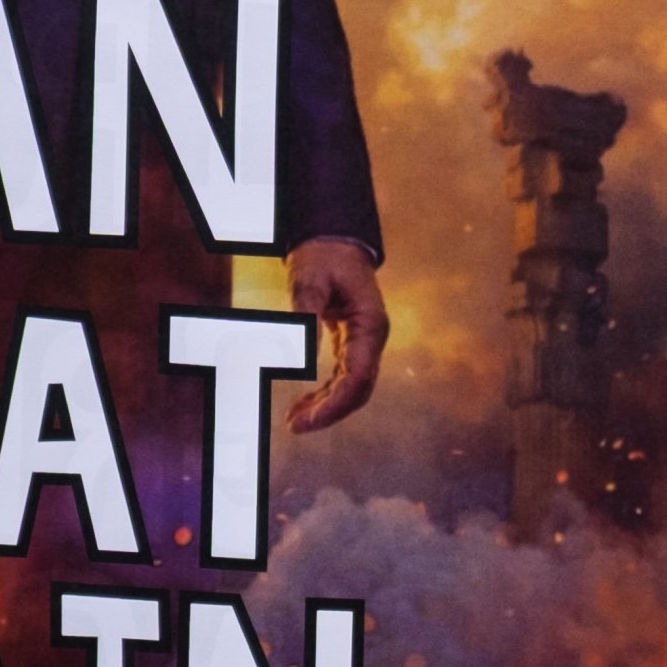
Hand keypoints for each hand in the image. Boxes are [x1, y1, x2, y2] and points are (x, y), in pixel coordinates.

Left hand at [283, 235, 388, 431]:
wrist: (334, 240)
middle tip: (295, 426)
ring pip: (352, 388)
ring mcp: (364, 342)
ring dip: (326, 407)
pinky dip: (325, 394)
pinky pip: (342, 377)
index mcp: (370, 324)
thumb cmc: (323, 256)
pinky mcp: (351, 343)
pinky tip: (304, 405)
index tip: (307, 419)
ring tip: (295, 422)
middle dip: (329, 412)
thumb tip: (304, 356)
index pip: (359, 377)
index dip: (335, 404)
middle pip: (359, 390)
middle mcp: (372, 338)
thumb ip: (308, 314)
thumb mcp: (309, 280)